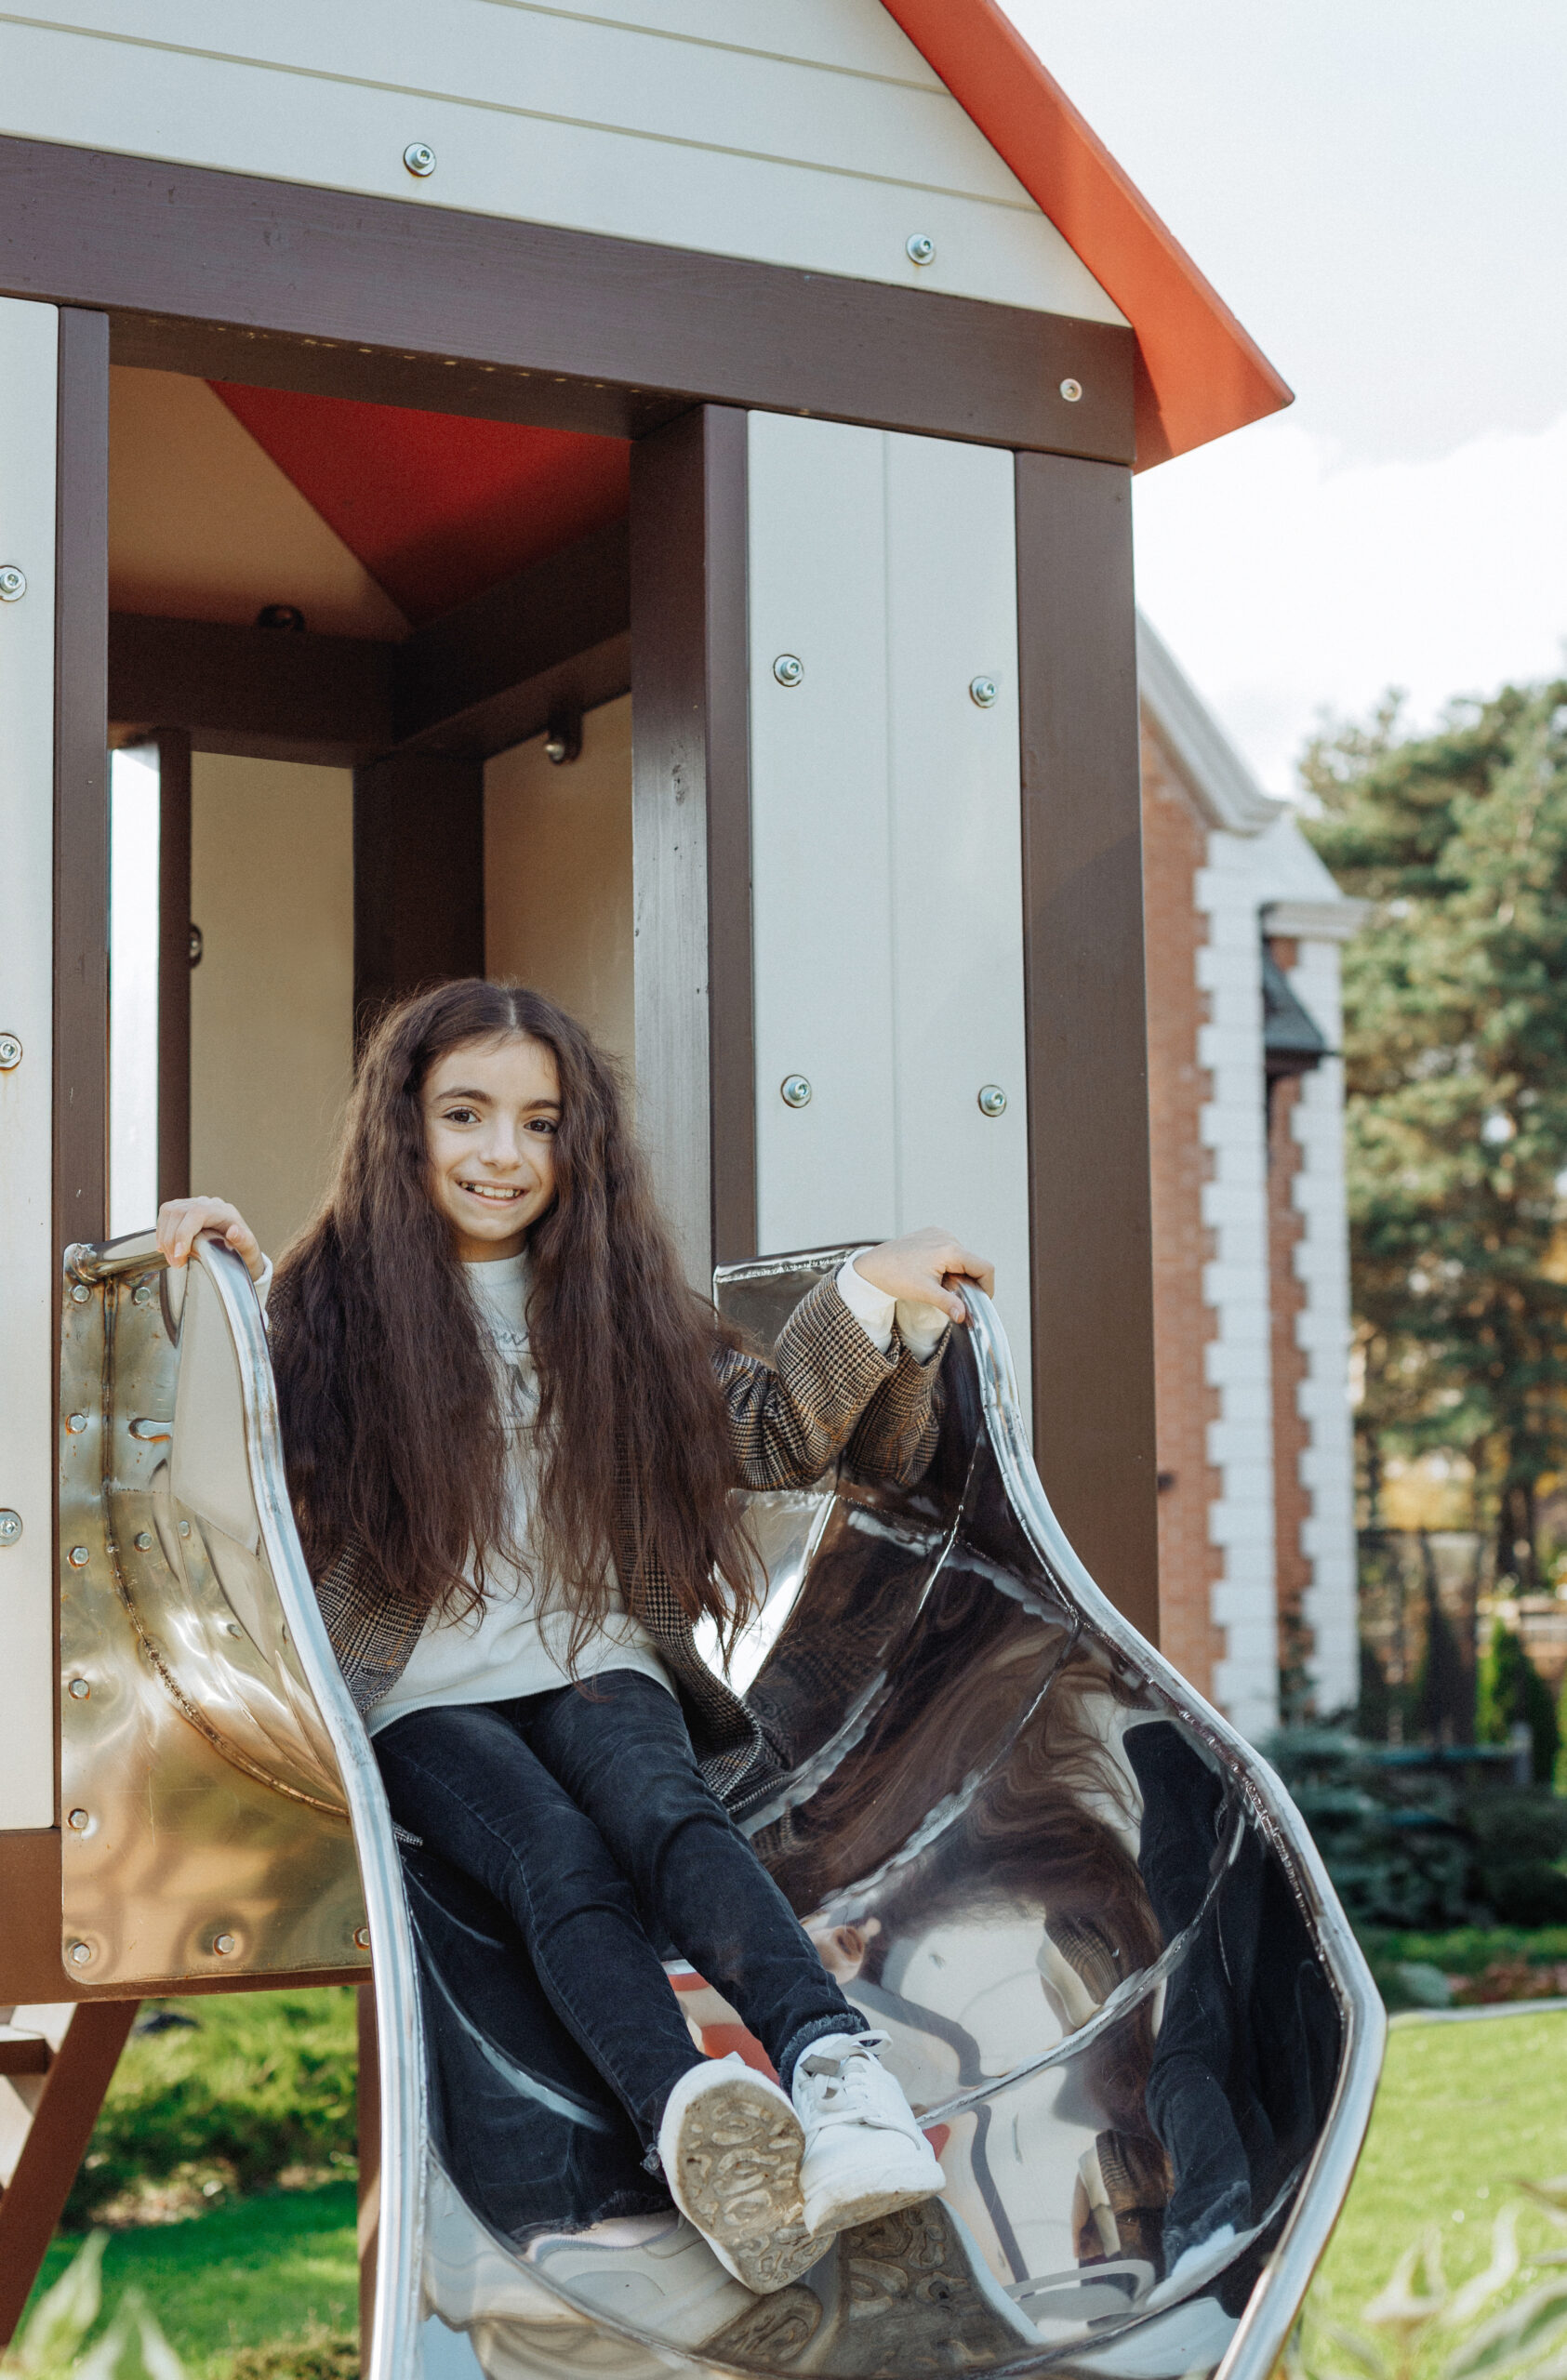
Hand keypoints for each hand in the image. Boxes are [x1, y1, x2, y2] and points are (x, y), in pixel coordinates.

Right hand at [156, 1197, 265, 1282]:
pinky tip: (167, 1247)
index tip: (179, 1254)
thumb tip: (235, 1231)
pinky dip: (162, 1232)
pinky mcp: (184, 1210)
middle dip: (171, 1240)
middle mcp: (208, 1204)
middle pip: (178, 1212)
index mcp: (224, 1211)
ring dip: (164, 1237)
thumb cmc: (244, 1251)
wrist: (240, 1250)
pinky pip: (166, 1214)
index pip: (196, 1213)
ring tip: (171, 1257)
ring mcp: (195, 1205)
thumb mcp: (250, 1250)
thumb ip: (245, 1241)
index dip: (183, 1233)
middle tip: (175, 1262)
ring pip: (169, 1212)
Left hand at [852, 1227, 993, 1325]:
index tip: (980, 1301)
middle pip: (974, 1262)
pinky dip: (949, 1264)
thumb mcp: (924, 1293)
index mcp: (950, 1249)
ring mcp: (939, 1233)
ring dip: (958, 1273)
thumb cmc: (894, 1276)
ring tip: (940, 1284)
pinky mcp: (931, 1234)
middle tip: (955, 1295)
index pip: (984, 1267)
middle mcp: (947, 1237)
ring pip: (963, 1257)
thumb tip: (964, 1316)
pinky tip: (933, 1273)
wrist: (871, 1266)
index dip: (987, 1286)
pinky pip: (951, 1250)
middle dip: (969, 1281)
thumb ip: (948, 1303)